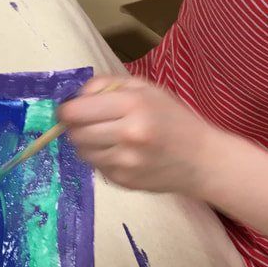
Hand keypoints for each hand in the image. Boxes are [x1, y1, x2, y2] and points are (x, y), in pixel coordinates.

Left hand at [58, 76, 218, 194]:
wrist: (202, 159)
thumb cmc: (173, 118)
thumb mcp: (146, 88)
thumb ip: (108, 85)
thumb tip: (75, 97)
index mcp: (133, 105)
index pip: (77, 111)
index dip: (66, 110)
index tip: (67, 110)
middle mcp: (128, 134)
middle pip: (76, 133)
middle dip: (74, 127)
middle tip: (86, 122)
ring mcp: (125, 162)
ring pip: (82, 152)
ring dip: (86, 143)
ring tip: (105, 136)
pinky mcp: (124, 181)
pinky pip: (96, 167)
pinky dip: (100, 158)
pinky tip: (119, 152)